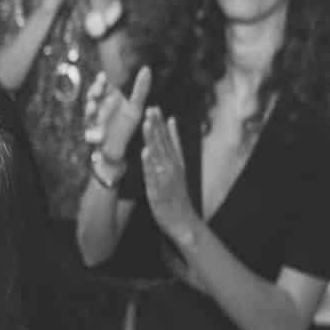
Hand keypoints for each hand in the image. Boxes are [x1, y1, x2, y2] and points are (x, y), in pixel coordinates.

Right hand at [83, 66, 149, 160]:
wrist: (120, 148)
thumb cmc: (125, 125)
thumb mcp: (135, 107)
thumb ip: (140, 89)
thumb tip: (147, 68)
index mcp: (107, 99)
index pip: (102, 86)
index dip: (100, 81)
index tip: (103, 77)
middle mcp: (98, 108)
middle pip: (92, 97)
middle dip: (93, 93)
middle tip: (97, 91)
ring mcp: (93, 123)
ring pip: (89, 115)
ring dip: (90, 111)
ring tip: (93, 108)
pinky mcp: (93, 138)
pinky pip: (91, 136)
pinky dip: (93, 135)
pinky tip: (98, 134)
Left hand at [141, 108, 199, 243]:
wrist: (183, 221)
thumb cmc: (177, 196)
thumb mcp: (178, 169)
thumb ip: (174, 147)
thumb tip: (171, 124)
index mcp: (177, 163)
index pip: (170, 140)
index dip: (163, 124)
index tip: (156, 108)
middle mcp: (173, 168)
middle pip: (164, 144)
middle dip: (157, 125)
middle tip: (150, 108)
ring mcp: (166, 179)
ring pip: (159, 155)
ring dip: (153, 138)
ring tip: (148, 122)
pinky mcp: (159, 190)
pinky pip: (153, 175)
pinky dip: (150, 163)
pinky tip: (146, 151)